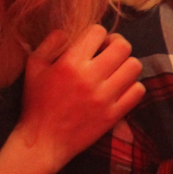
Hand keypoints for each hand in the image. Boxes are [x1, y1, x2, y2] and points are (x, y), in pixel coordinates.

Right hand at [15, 25, 144, 173]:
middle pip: (123, 46)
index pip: (99, 32)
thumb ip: (50, 43)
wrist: (42, 143)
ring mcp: (104, 98)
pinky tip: (120, 87)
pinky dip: (132, 86)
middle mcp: (90, 78)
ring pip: (134, 66)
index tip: (93, 43)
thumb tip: (69, 30)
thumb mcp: (34, 67)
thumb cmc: (37, 102)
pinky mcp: (113, 115)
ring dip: (126, 64)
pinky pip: (138, 90)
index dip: (97, 34)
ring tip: (115, 70)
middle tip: (108, 52)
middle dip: (116, 44)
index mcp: (70, 63)